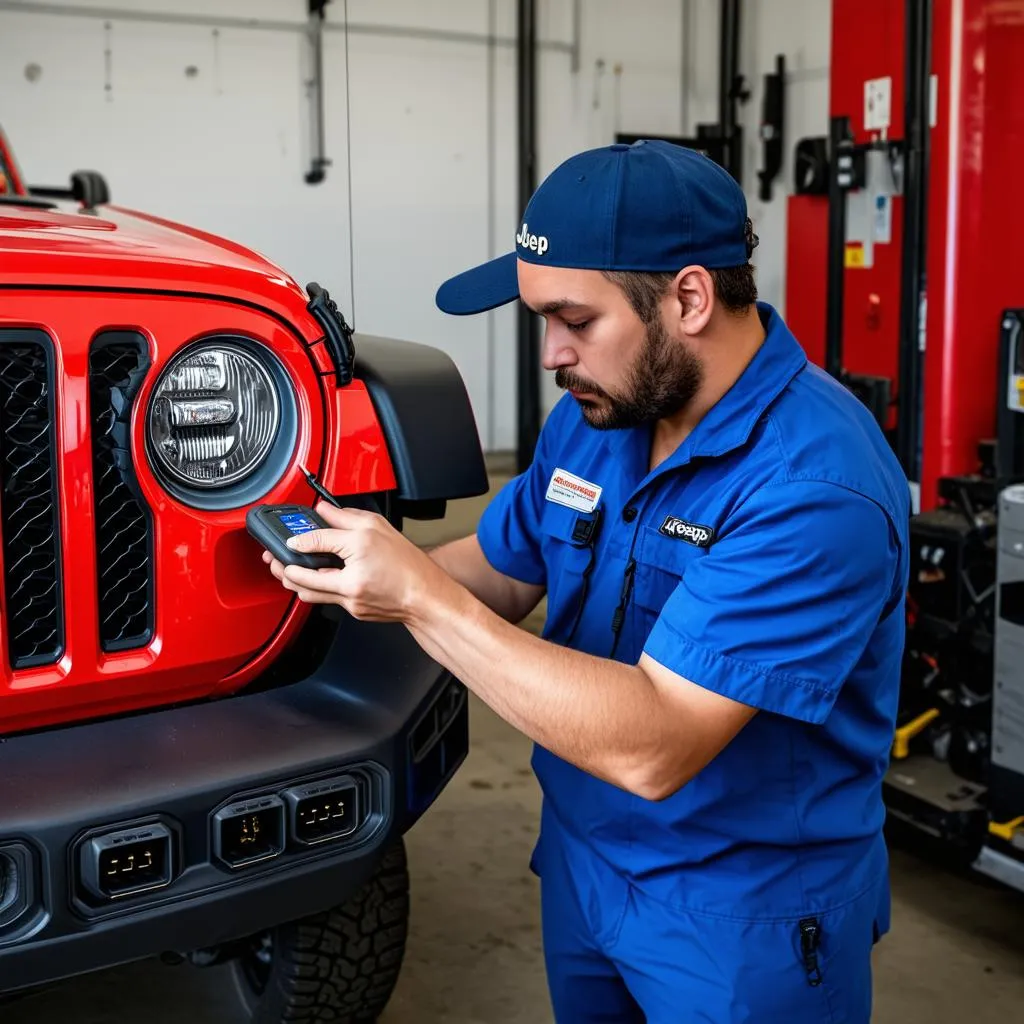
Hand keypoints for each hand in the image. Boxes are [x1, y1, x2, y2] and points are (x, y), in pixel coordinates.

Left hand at [262, 503, 445, 622]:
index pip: (317, 541)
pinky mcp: (353, 611)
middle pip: (303, 577)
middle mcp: (351, 581)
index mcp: (358, 552)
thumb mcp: (379, 528)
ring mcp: (350, 600)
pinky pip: (327, 599)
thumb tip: (324, 510)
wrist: (425, 596)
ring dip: (293, 582)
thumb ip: (346, 517)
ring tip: (284, 571)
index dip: (299, 538)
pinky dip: (316, 588)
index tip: (291, 538)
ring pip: (310, 594)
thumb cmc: (408, 564)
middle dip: (282, 567)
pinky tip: (314, 579)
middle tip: (273, 559)